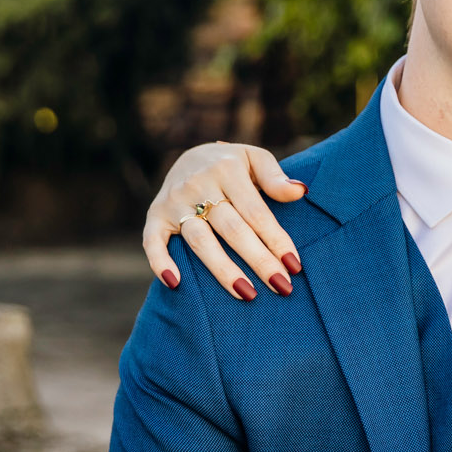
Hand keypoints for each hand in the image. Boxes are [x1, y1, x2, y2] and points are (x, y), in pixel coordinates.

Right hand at [142, 141, 306, 297]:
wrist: (190, 156)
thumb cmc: (232, 165)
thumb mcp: (255, 159)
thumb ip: (275, 177)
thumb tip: (299, 192)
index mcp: (227, 168)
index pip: (256, 212)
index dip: (276, 240)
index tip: (294, 266)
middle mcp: (198, 184)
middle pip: (232, 229)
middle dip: (259, 260)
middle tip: (282, 287)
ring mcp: (174, 201)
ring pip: (200, 240)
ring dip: (223, 269)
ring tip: (246, 294)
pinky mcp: (155, 215)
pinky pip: (153, 241)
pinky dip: (161, 262)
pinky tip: (175, 284)